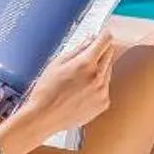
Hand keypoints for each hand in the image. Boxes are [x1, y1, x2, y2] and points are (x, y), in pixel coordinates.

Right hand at [3, 26, 122, 151]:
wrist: (43, 118)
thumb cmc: (46, 91)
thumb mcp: (57, 63)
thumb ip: (77, 49)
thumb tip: (90, 39)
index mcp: (86, 64)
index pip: (105, 41)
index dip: (102, 35)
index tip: (101, 35)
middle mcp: (98, 77)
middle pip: (109, 54)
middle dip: (101, 50)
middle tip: (87, 54)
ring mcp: (103, 92)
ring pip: (108, 71)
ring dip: (99, 68)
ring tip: (79, 77)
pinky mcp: (103, 103)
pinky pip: (106, 87)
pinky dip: (98, 85)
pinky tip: (82, 90)